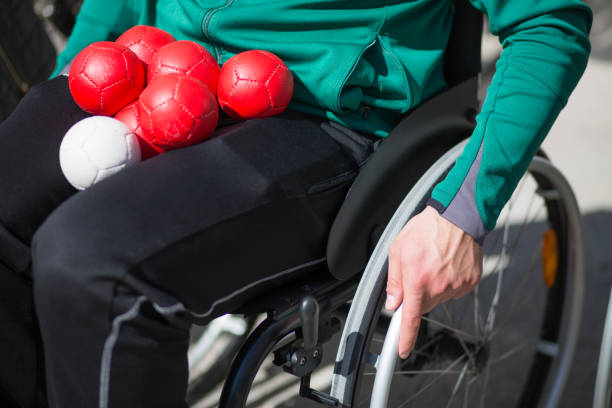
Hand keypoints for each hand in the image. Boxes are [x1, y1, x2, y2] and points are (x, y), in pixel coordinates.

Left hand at [385, 206, 482, 357]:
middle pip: (423, 305)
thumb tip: (393, 302)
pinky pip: (454, 290)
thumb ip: (394, 280)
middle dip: (417, 294)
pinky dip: (448, 281)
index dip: (405, 338)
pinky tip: (447, 263)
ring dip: (433, 286)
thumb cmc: (426, 228)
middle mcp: (438, 287)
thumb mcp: (398, 249)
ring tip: (434, 260)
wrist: (459, 215)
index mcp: (418, 281)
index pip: (410, 318)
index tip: (401, 350)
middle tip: (417, 269)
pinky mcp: (470, 282)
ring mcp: (456, 286)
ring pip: (438, 297)